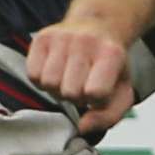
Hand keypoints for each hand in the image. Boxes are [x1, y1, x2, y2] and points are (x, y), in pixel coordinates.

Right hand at [23, 17, 138, 133]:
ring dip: (57, 88)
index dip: (96, 100)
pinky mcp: (42, 38)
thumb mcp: (122, 92)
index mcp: (112, 54)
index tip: (99, 91)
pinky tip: (55, 71)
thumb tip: (82, 127)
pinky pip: (33, 75)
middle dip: (75, 96)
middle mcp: (86, 41)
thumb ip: (108, 116)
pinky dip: (42, 80)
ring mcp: (62, 37)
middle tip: (82, 84)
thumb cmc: (109, 66)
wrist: (98, 27)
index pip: (95, 93)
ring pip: (48, 83)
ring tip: (68, 78)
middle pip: (69, 92)